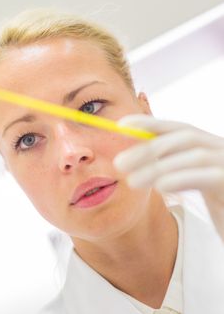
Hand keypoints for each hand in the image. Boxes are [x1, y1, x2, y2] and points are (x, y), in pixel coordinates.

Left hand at [113, 114, 223, 240]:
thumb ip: (170, 166)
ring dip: (159, 168)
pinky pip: (211, 176)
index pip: (179, 129)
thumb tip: (130, 158)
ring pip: (196, 156)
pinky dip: (182, 178)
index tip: (121, 125)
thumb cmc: (219, 209)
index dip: (150, 124)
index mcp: (212, 146)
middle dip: (148, 149)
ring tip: (132, 182)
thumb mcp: (193, 182)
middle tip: (119, 163)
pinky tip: (160, 187)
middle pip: (184, 138)